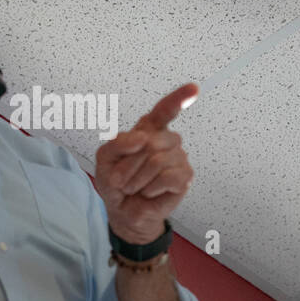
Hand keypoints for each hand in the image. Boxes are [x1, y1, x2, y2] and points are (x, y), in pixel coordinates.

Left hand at [95, 83, 197, 244]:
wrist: (123, 211)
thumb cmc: (117, 182)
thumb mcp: (105, 159)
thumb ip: (118, 143)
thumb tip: (142, 138)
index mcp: (149, 130)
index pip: (165, 110)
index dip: (179, 98)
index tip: (194, 88)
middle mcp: (167, 140)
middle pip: (150, 142)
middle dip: (129, 164)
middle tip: (122, 179)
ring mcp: (178, 158)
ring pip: (157, 161)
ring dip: (137, 179)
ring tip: (134, 187)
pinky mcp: (184, 178)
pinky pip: (168, 177)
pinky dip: (151, 187)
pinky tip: (149, 192)